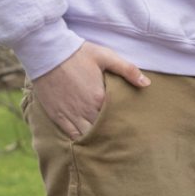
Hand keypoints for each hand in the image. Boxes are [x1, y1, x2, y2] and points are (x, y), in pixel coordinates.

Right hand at [32, 42, 148, 138]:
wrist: (47, 53)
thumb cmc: (79, 53)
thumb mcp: (106, 56)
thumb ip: (128, 70)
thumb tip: (147, 84)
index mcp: (99, 97)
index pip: (116, 117)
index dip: (123, 122)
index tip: (131, 125)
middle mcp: (85, 110)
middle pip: (103, 129)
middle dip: (112, 133)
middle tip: (122, 138)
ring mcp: (70, 114)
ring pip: (87, 135)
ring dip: (96, 138)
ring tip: (107, 142)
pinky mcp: (56, 115)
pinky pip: (70, 134)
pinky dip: (80, 139)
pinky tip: (87, 142)